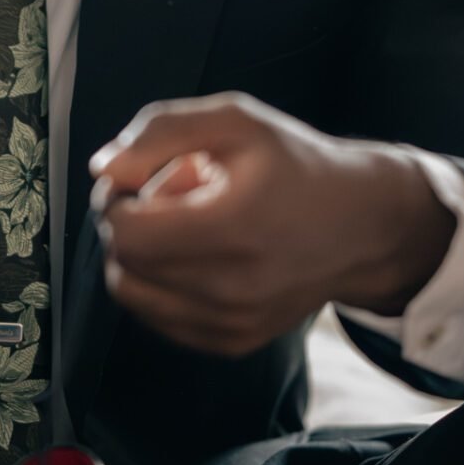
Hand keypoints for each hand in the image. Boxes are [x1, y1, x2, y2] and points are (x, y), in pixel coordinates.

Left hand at [88, 94, 455, 357]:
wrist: (360, 227)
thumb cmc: (295, 165)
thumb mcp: (235, 121)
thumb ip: (160, 133)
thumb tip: (103, 168)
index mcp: (231, 228)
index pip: (126, 233)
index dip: (116, 200)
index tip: (141, 179)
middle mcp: (231, 288)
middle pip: (123, 265)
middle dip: (127, 224)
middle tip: (165, 197)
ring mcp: (231, 323)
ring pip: (133, 296)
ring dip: (139, 258)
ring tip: (180, 228)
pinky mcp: (231, 342)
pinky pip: (159, 318)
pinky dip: (160, 285)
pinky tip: (195, 256)